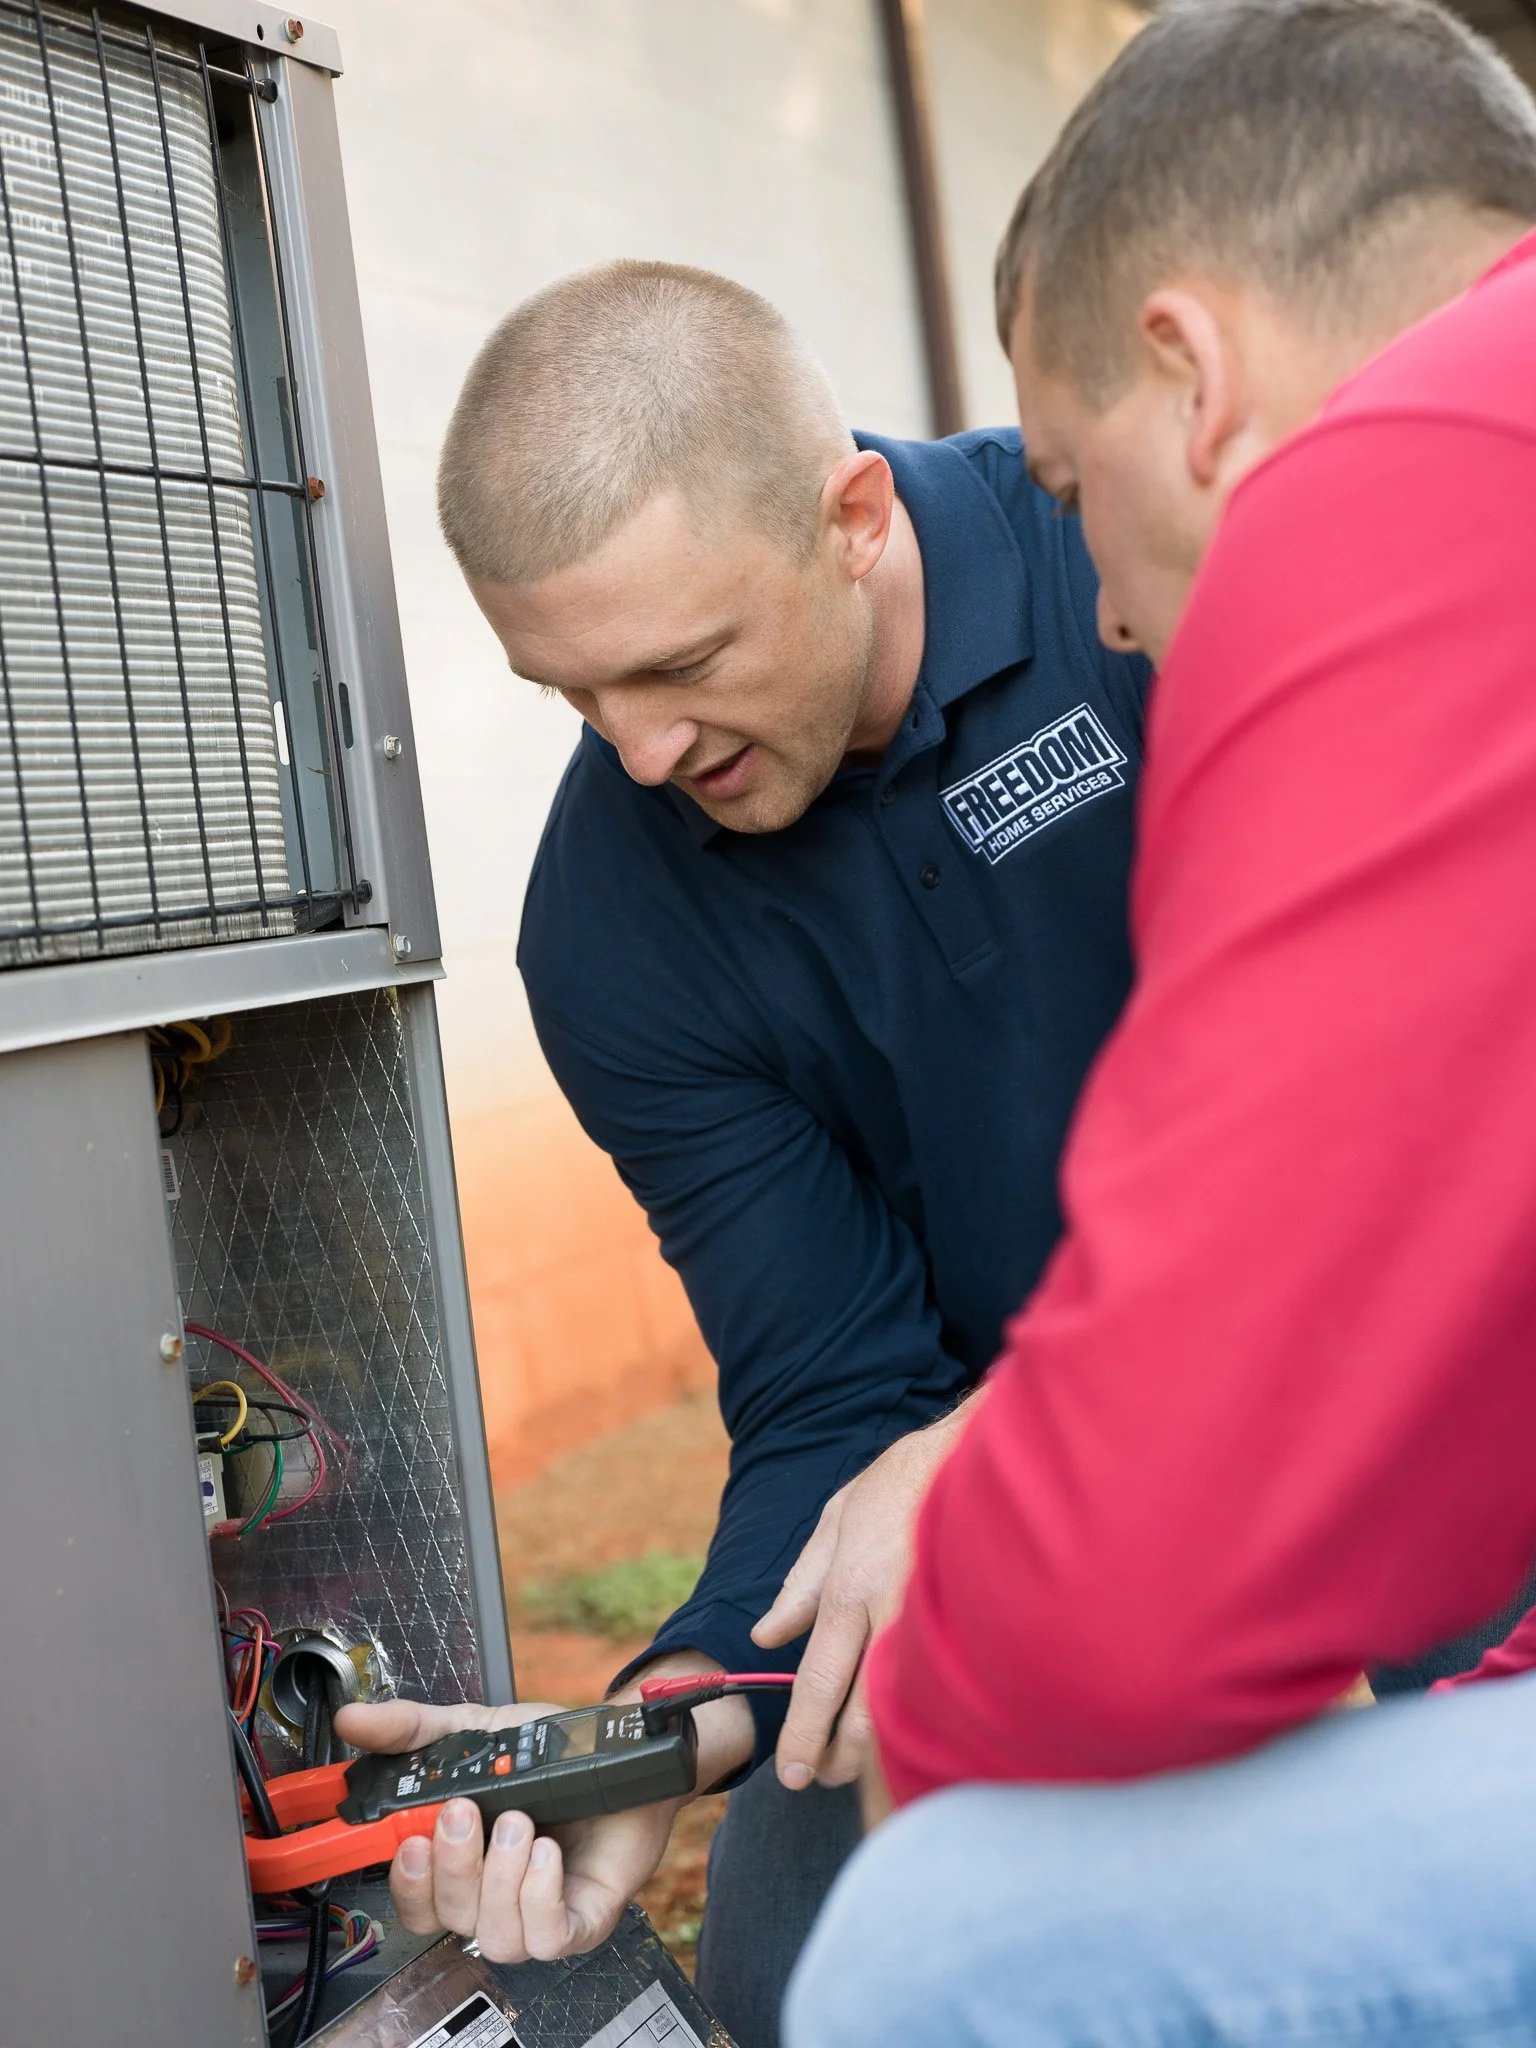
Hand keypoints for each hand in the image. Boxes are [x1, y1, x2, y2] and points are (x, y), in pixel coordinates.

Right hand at [333, 1655, 752, 1964]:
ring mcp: (536, 1911)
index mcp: (461, 1861)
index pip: (413, 1899)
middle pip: (446, 1918)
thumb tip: (353, 1720)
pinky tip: (547, 1853)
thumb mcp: (476, 1731)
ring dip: (498, 1877)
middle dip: (452, 1865)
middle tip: (466, 1811)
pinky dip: (539, 1895)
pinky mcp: (581, 1921)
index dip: (404, 1881)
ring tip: (519, 1822)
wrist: (625, 1749)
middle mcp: (493, 1895)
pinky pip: (546, 1938)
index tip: (406, 1839)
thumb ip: (412, 1730)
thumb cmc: (554, 1752)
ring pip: (493, 1935)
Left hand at [752, 1398, 978, 1789]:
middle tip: (822, 1776)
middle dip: (840, 1760)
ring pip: (906, 1713)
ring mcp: (935, 1623)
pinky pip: (940, 1690)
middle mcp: (890, 1615)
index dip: (802, 1738)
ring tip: (857, 1762)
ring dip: (878, 1752)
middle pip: (864, 1716)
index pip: (819, 1684)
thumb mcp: (834, 1522)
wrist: (972, 1454)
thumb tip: (765, 1637)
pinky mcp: (970, 1625)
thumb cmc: (899, 1484)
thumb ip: (799, 1586)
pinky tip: (909, 1733)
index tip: (792, 1776)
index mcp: (850, 1591)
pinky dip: (920, 1722)